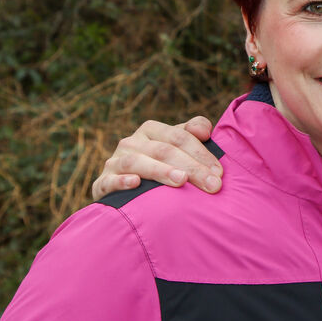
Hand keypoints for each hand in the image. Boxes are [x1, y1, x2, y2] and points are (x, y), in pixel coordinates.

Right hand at [91, 117, 223, 199]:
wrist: (121, 190)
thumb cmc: (159, 166)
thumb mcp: (175, 147)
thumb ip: (191, 133)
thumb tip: (206, 130)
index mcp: (151, 130)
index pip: (179, 137)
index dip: (201, 153)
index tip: (219, 173)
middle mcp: (131, 142)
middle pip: (164, 150)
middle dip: (191, 167)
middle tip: (212, 185)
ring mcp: (115, 162)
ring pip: (138, 162)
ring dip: (160, 171)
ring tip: (181, 181)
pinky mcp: (102, 183)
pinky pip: (110, 180)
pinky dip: (121, 181)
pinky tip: (135, 183)